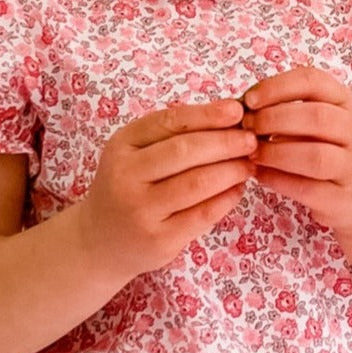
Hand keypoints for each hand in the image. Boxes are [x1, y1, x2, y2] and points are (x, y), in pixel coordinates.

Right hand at [83, 99, 257, 277]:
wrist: (100, 241)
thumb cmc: (127, 188)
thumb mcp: (134, 154)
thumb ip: (171, 136)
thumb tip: (228, 117)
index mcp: (121, 146)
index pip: (169, 122)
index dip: (207, 115)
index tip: (237, 111)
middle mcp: (126, 177)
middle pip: (185, 151)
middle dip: (226, 142)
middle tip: (251, 140)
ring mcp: (142, 211)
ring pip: (198, 183)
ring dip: (231, 170)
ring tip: (248, 164)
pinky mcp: (160, 240)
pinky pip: (203, 214)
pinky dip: (227, 198)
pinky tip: (237, 189)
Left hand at [240, 65, 351, 236]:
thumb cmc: (326, 148)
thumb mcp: (314, 121)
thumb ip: (284, 110)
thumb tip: (240, 108)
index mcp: (344, 102)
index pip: (313, 81)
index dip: (277, 87)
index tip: (249, 100)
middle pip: (317, 117)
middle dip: (274, 120)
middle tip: (247, 128)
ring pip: (316, 156)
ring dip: (277, 153)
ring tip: (252, 153)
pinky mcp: (343, 198)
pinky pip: (309, 189)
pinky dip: (279, 180)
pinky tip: (260, 174)